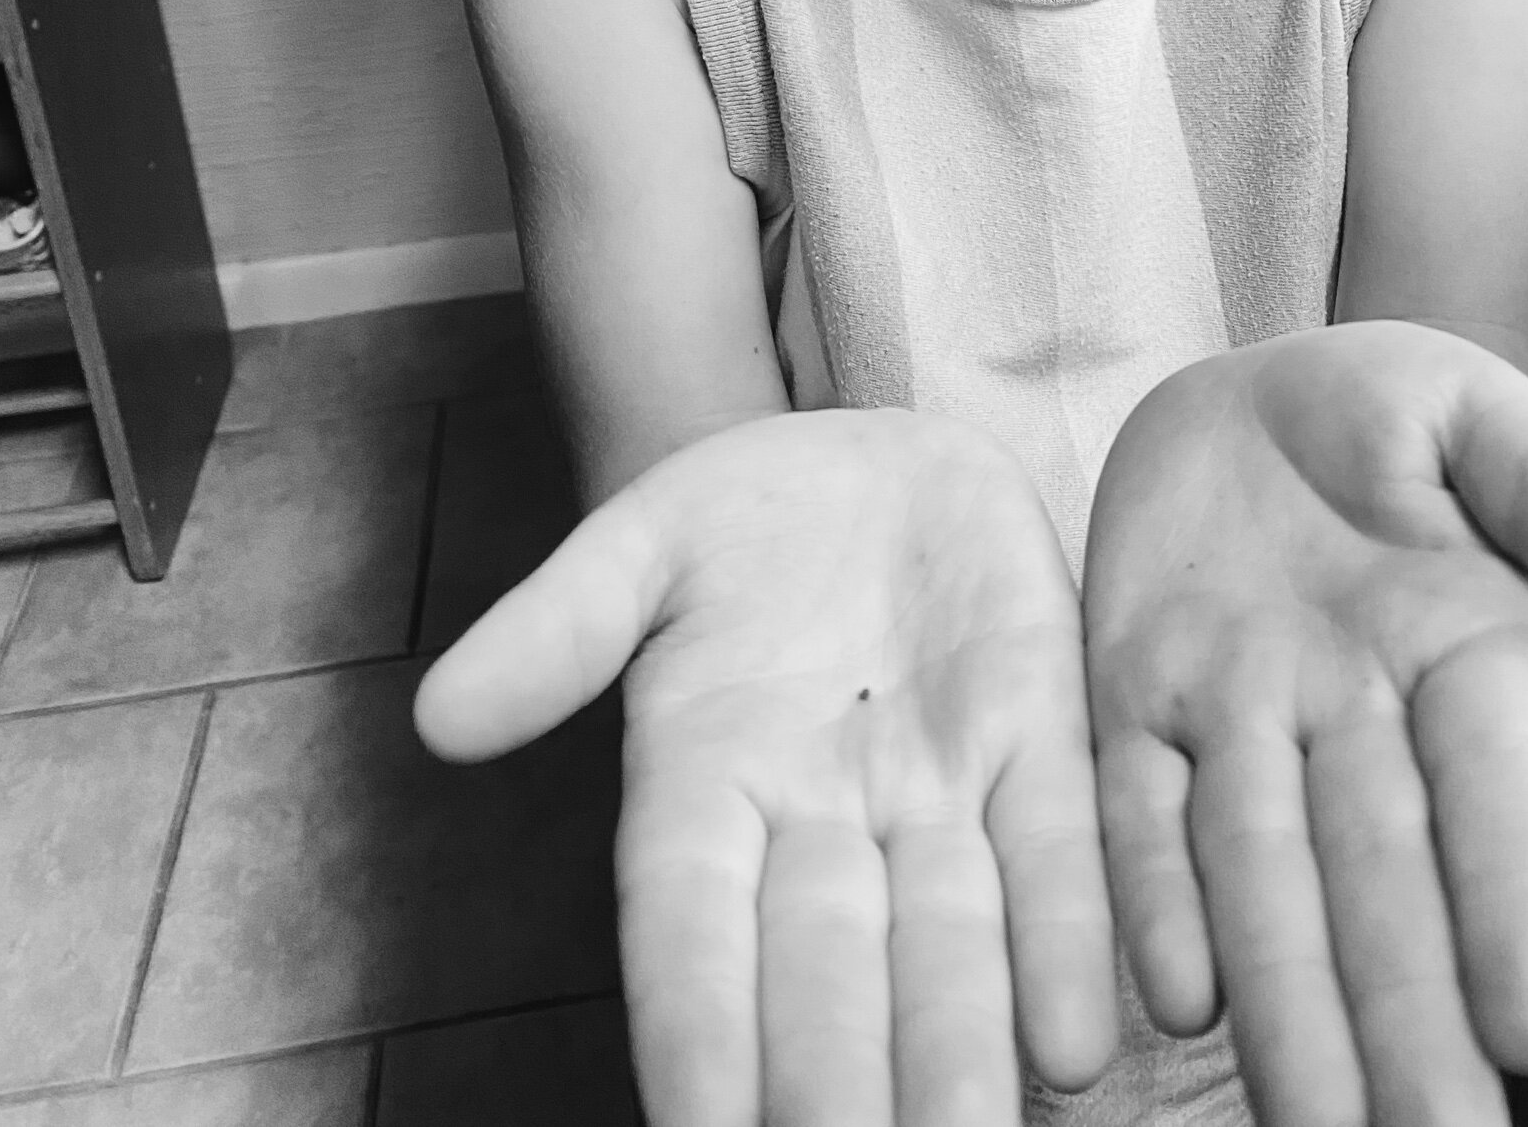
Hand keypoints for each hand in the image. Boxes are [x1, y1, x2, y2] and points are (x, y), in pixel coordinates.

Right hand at [414, 408, 1116, 1126]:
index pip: (685, 931)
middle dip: (839, 1081)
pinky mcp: (1041, 740)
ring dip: (966, 1050)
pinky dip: (1071, 940)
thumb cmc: (739, 519)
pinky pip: (1056, 851)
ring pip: (950, 943)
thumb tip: (438, 716)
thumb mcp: (643, 543)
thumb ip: (562, 626)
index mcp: (702, 783)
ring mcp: (937, 793)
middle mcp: (821, 823)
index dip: (691, 1029)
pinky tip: (1089, 1037)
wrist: (878, 461)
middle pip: (826, 974)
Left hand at [1082, 321, 1527, 1126]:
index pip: (1506, 792)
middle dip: (1411, 1022)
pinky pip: (1142, 814)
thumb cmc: (1385, 413)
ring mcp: (1246, 723)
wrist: (1249, 399)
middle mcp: (1365, 720)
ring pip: (1267, 882)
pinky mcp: (1136, 708)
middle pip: (1392, 885)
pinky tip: (1175, 996)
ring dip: (1288, 1009)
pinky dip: (1155, 899)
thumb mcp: (1473, 413)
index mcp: (1475, 654)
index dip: (1524, 904)